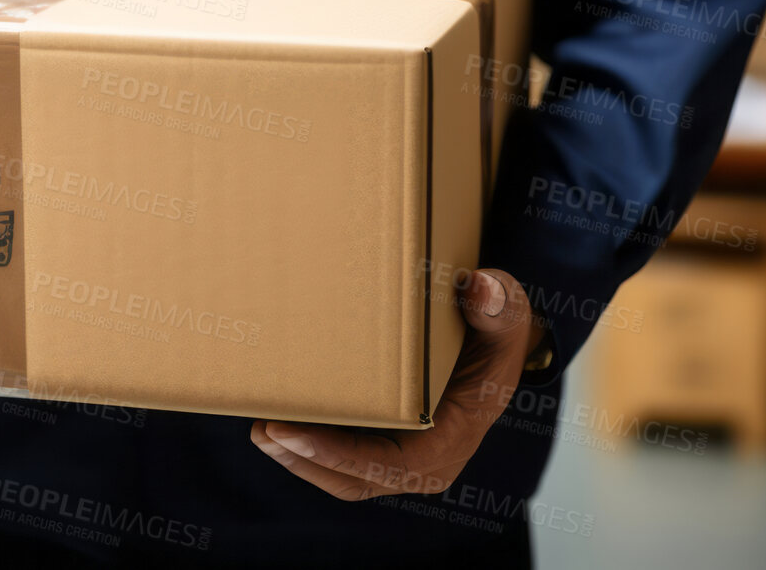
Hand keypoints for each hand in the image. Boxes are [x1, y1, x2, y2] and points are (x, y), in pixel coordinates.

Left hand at [250, 268, 538, 498]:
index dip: (335, 454)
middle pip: (353, 478)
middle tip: (262, 428)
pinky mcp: (384, 445)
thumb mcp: (506, 313)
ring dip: (299, 456)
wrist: (496, 349)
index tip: (291, 432)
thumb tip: (480, 288)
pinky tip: (278, 417)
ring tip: (259, 426)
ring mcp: (402, 458)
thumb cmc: (497, 334)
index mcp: (451, 440)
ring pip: (341, 473)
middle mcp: (426, 462)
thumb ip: (498, 303)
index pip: (387, 463)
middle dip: (304, 458)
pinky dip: (309, 445)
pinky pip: (341, 457)